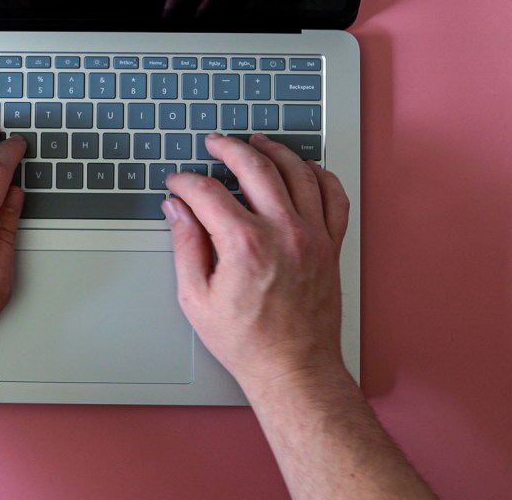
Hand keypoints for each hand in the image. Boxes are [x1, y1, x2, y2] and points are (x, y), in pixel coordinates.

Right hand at [163, 133, 349, 390]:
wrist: (294, 368)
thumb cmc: (247, 341)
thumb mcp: (196, 298)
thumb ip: (185, 245)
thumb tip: (177, 210)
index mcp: (244, 245)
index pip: (208, 192)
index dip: (186, 182)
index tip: (177, 183)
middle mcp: (283, 232)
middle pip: (255, 167)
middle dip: (229, 148)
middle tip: (214, 143)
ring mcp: (313, 236)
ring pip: (298, 172)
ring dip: (274, 150)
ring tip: (256, 142)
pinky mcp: (331, 245)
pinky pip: (334, 196)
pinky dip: (320, 175)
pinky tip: (305, 168)